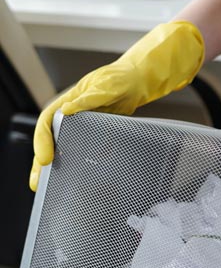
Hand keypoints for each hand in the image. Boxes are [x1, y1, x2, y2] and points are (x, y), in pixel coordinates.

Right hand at [30, 21, 204, 190]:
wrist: (135, 83)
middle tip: (38, 184)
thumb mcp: (106, 86)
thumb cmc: (119, 80)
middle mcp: (69, 116)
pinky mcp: (93, 134)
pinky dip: (76, 164)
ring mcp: (80, 126)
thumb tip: (68, 110)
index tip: (44, 158)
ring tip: (48, 187)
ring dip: (55, 167)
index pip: (46, 122)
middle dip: (41, 162)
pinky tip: (75, 179)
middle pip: (50, 140)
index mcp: (67, 102)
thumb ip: (89, 98)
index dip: (43, 141)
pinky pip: (80, 150)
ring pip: (62, 148)